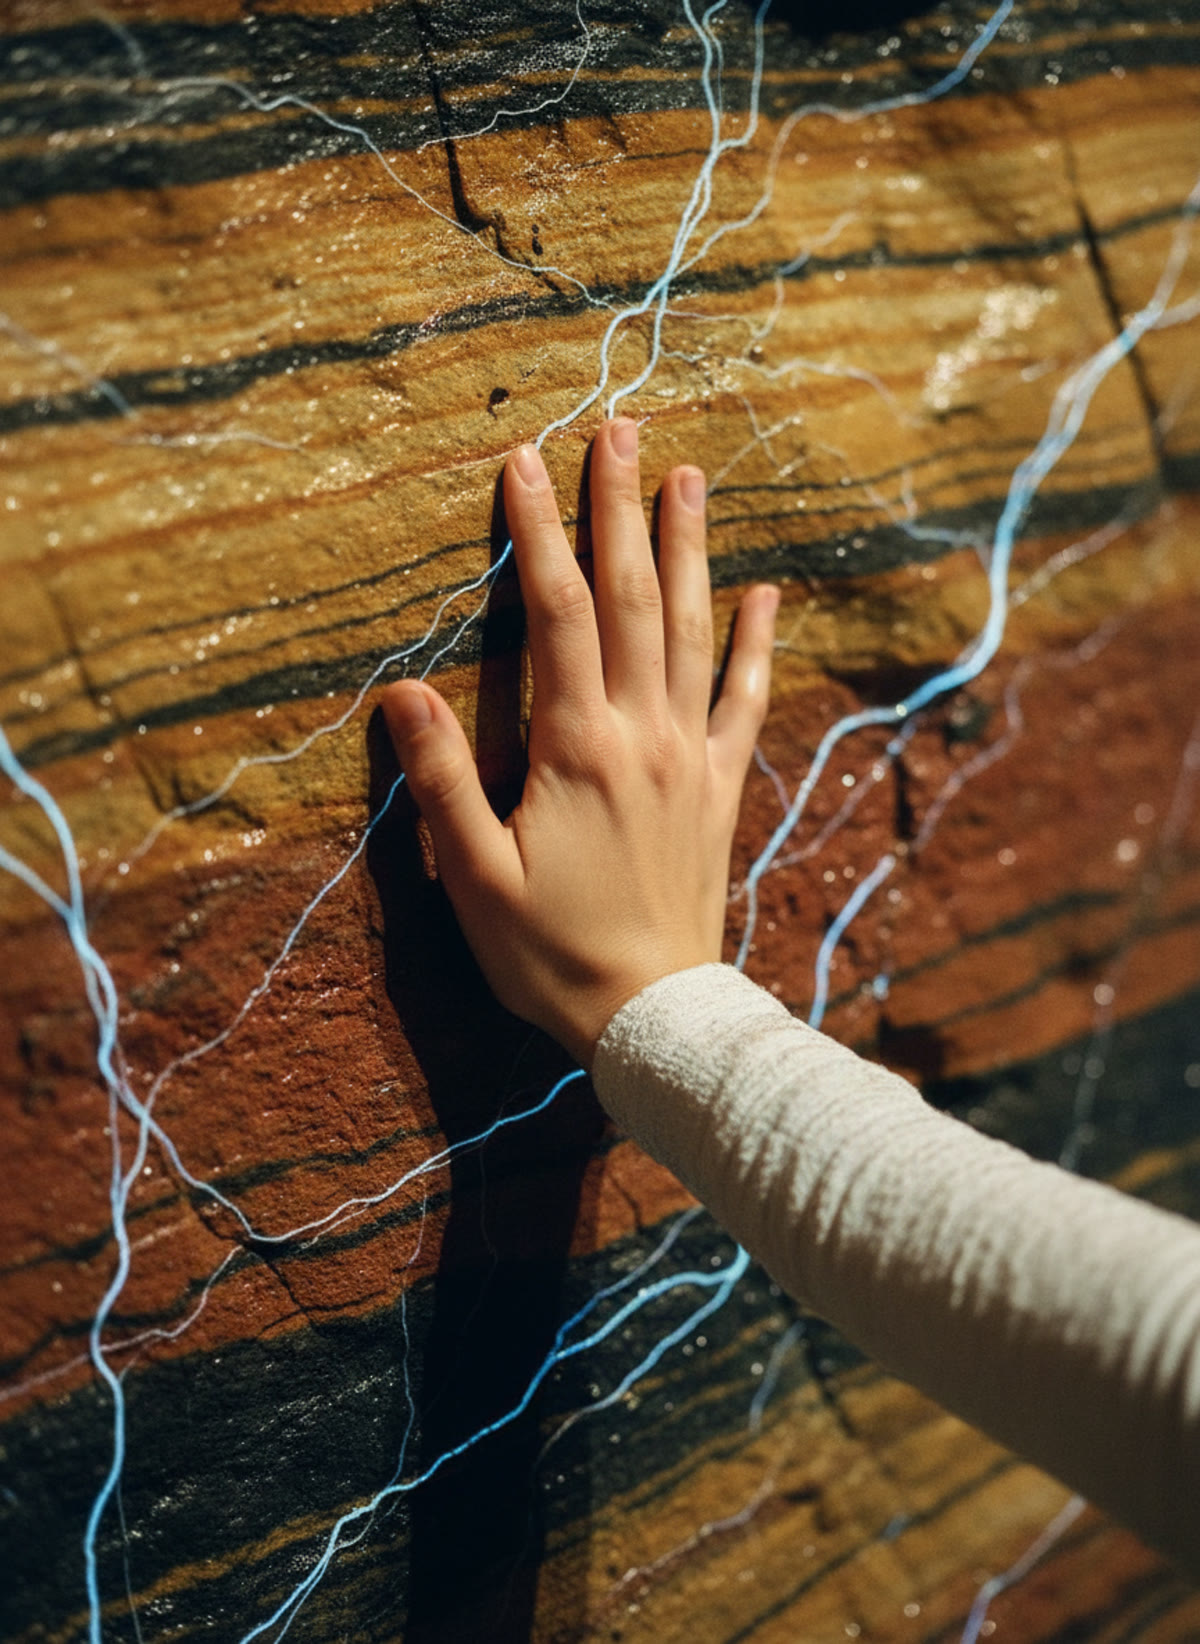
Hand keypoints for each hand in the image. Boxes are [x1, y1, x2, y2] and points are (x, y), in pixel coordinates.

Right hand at [380, 417, 778, 1069]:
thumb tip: (403, 693)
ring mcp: (690, 756)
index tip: (524, 462)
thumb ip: (443, 781)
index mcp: (577, 746)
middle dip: (619, 509)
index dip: (539, 532)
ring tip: (688, 476)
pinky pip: (744, 699)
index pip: (556, 613)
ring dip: (687, 550)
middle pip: (630, 599)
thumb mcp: (475, 876)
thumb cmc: (550, 954)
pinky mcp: (719, 787)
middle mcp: (642, 733)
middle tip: (618, 430)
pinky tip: (762, 593)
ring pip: (692, 630)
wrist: (653, 1016)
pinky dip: (755, 642)